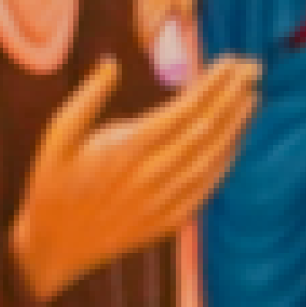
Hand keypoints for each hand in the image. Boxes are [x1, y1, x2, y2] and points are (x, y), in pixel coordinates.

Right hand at [9, 56, 260, 302]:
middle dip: (232, 95)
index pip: (184, 109)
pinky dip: (225, 161)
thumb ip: (86, 98)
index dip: (212, 84)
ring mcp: (165, 200)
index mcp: (126, 148)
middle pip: (205, 129)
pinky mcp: (170, 221)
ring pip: (212, 157)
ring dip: (236, 126)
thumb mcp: (57, 136)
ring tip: (252, 97)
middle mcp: (152, 174)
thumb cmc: (52, 184)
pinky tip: (234, 141)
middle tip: (253, 69)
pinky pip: (207, 187)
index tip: (229, 61)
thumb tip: (111, 64)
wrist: (55, 246)